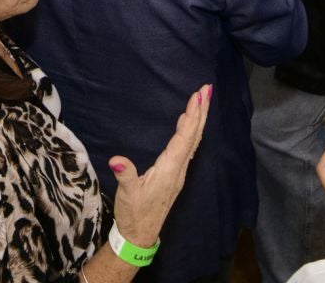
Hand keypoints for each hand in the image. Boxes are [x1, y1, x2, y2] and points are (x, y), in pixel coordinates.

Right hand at [111, 85, 211, 248]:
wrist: (140, 234)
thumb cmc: (134, 213)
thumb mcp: (127, 195)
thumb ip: (125, 176)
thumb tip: (117, 159)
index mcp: (169, 170)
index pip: (184, 139)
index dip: (191, 118)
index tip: (197, 97)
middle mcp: (178, 169)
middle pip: (194, 136)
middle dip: (201, 112)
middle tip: (207, 89)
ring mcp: (178, 172)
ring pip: (193, 141)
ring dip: (198, 120)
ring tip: (202, 101)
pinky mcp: (175, 174)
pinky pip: (187, 147)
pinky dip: (191, 131)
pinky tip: (189, 124)